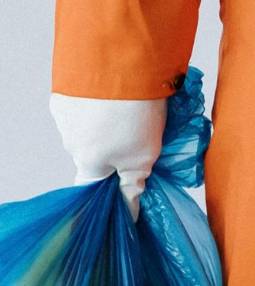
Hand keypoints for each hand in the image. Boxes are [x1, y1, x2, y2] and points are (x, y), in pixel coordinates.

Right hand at [50, 94, 167, 219]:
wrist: (123, 55)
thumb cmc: (135, 114)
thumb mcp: (142, 158)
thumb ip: (131, 187)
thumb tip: (128, 213)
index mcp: (87, 161)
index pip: (90, 189)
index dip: (106, 194)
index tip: (120, 193)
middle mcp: (69, 139)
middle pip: (91, 157)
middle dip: (112, 155)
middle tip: (137, 141)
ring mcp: (65, 111)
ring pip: (87, 131)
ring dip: (105, 128)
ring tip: (130, 114)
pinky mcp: (65, 88)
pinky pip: (83, 107)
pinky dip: (98, 107)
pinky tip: (117, 98)